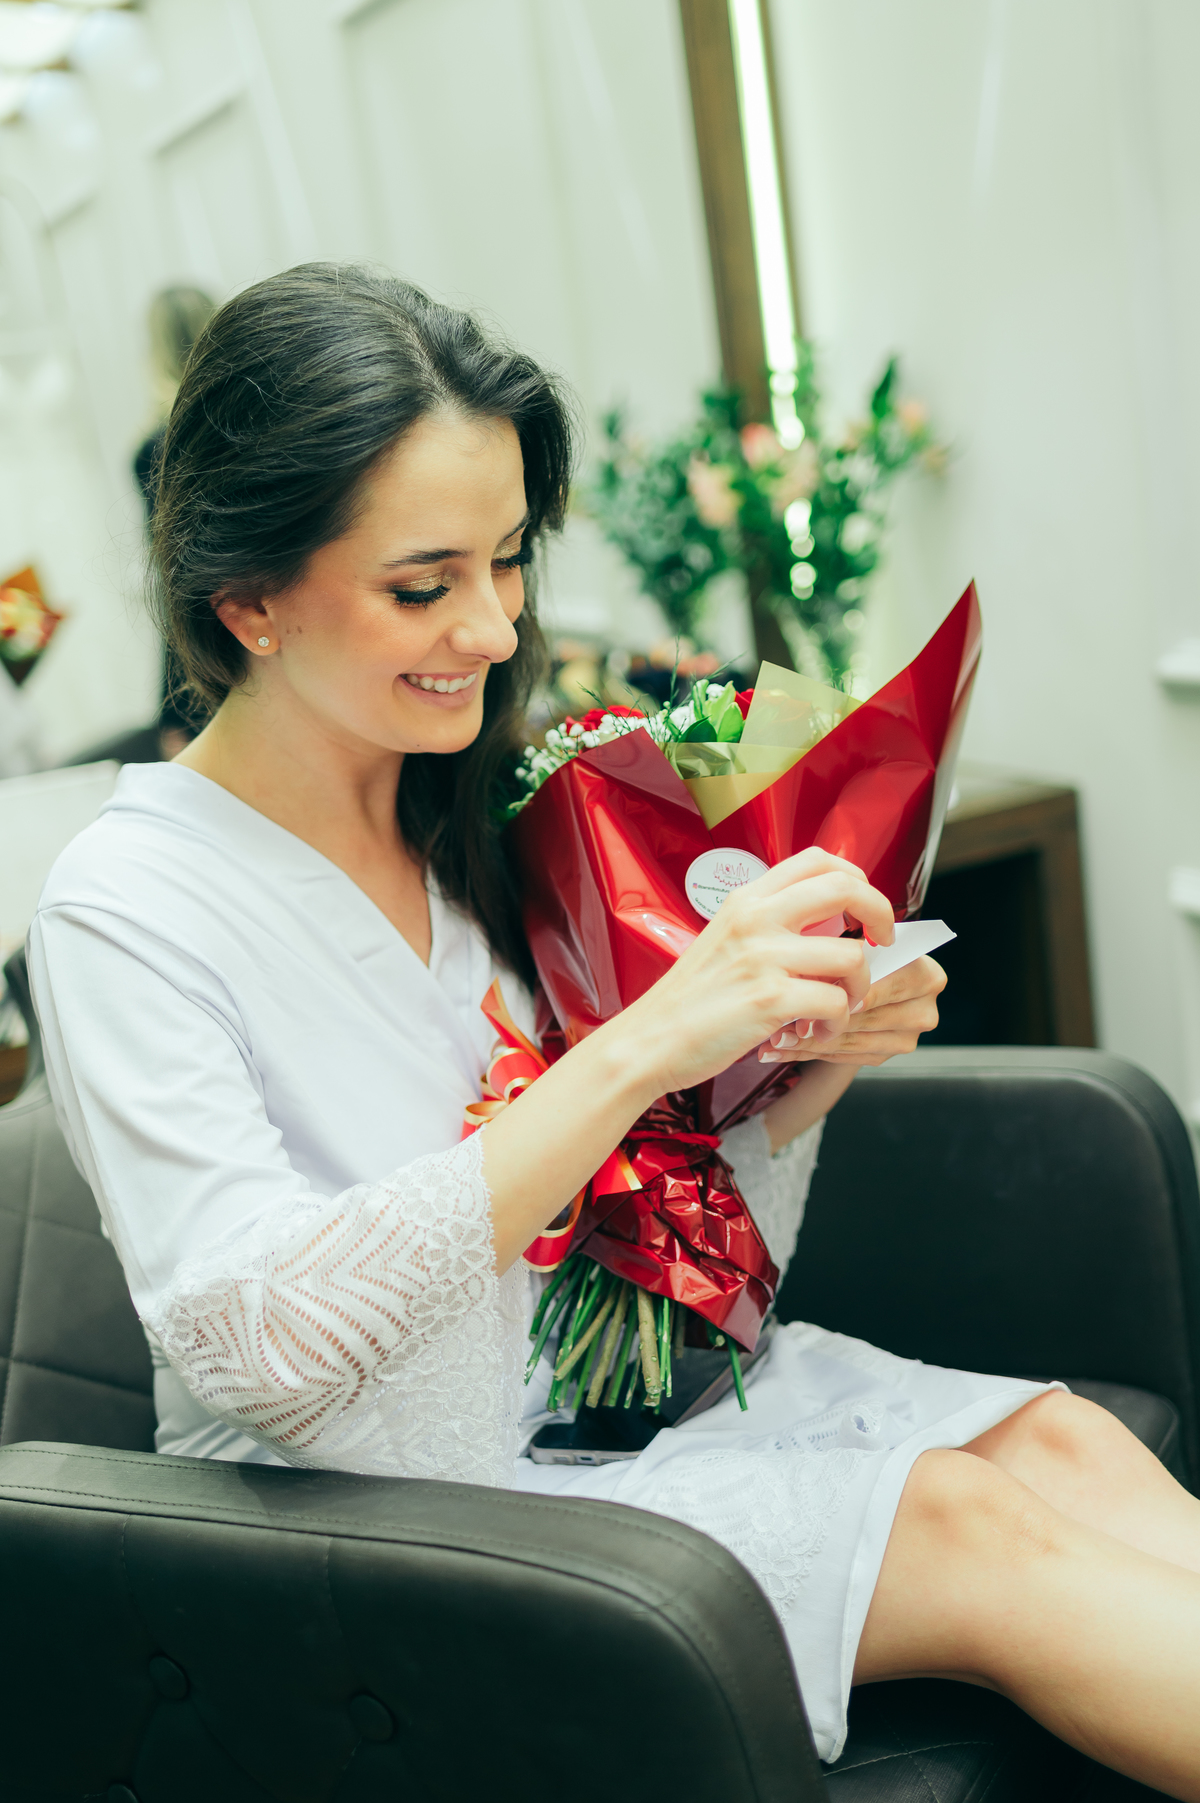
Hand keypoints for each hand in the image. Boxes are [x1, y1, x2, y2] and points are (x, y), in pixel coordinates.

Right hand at [614, 847, 894, 1097]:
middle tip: (880, 944)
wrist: (648, 1040)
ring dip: (860, 988)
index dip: (856, 878)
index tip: (862, 911)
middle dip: (880, 916)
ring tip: (839, 1008)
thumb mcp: (724, 938)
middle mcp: (756, 918)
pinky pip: (836, 1002)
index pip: (818, 859)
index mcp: (747, 899)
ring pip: (851, 956)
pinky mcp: (769, 999)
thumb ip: (770, 923)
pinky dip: (837, 1022)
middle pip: (846, 888)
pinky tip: (817, 1031)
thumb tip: (830, 922)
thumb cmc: (690, 999)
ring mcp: (763, 957)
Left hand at [761, 955, 945, 1066]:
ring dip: (808, 1041)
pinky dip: (808, 1052)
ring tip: (775, 1035)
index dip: (850, 989)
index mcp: (926, 976)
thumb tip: (809, 970)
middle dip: (822, 1016)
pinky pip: (841, 1057)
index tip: (815, 992)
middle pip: (867, 1019)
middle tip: (784, 1016)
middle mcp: (923, 1011)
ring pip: (850, 1042)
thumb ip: (843, 956)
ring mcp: (905, 1039)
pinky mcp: (882, 1056)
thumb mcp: (854, 946)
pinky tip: (783, 1047)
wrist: (863, 982)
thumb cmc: (856, 958)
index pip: (887, 985)